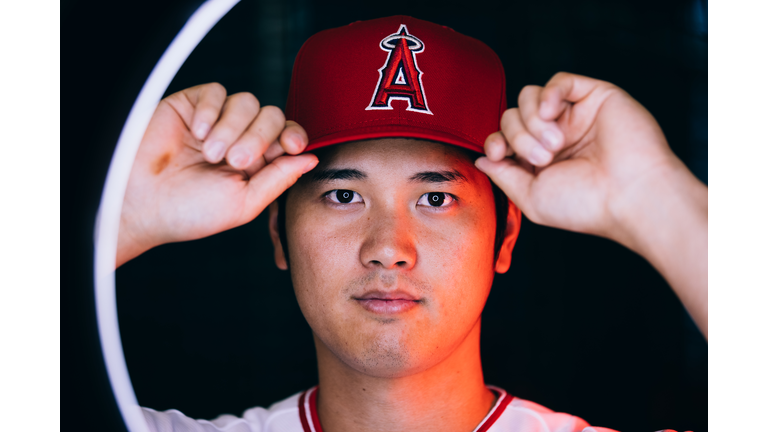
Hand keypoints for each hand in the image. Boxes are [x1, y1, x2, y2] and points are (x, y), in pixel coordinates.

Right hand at [117, 83, 317, 266]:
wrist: (140, 202)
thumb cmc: (188, 211)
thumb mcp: (244, 203)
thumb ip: (279, 179)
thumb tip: (312, 158)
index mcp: (258, 165)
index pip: (288, 137)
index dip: (295, 135)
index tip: (292, 145)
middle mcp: (241, 140)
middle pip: (272, 116)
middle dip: (259, 137)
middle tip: (235, 161)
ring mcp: (217, 121)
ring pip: (247, 102)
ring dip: (233, 127)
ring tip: (210, 153)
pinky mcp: (192, 105)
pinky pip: (216, 91)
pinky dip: (210, 111)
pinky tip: (196, 133)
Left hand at [477, 72, 682, 244]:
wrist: (629, 196)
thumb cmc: (585, 204)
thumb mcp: (532, 197)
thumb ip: (504, 177)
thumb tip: (481, 160)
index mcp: (541, 160)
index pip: (504, 138)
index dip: (494, 141)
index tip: (498, 154)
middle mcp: (556, 135)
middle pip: (512, 116)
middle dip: (518, 136)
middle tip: (543, 158)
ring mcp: (574, 116)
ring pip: (530, 96)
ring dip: (532, 121)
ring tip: (555, 144)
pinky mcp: (595, 96)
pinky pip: (559, 81)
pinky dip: (549, 95)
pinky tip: (553, 114)